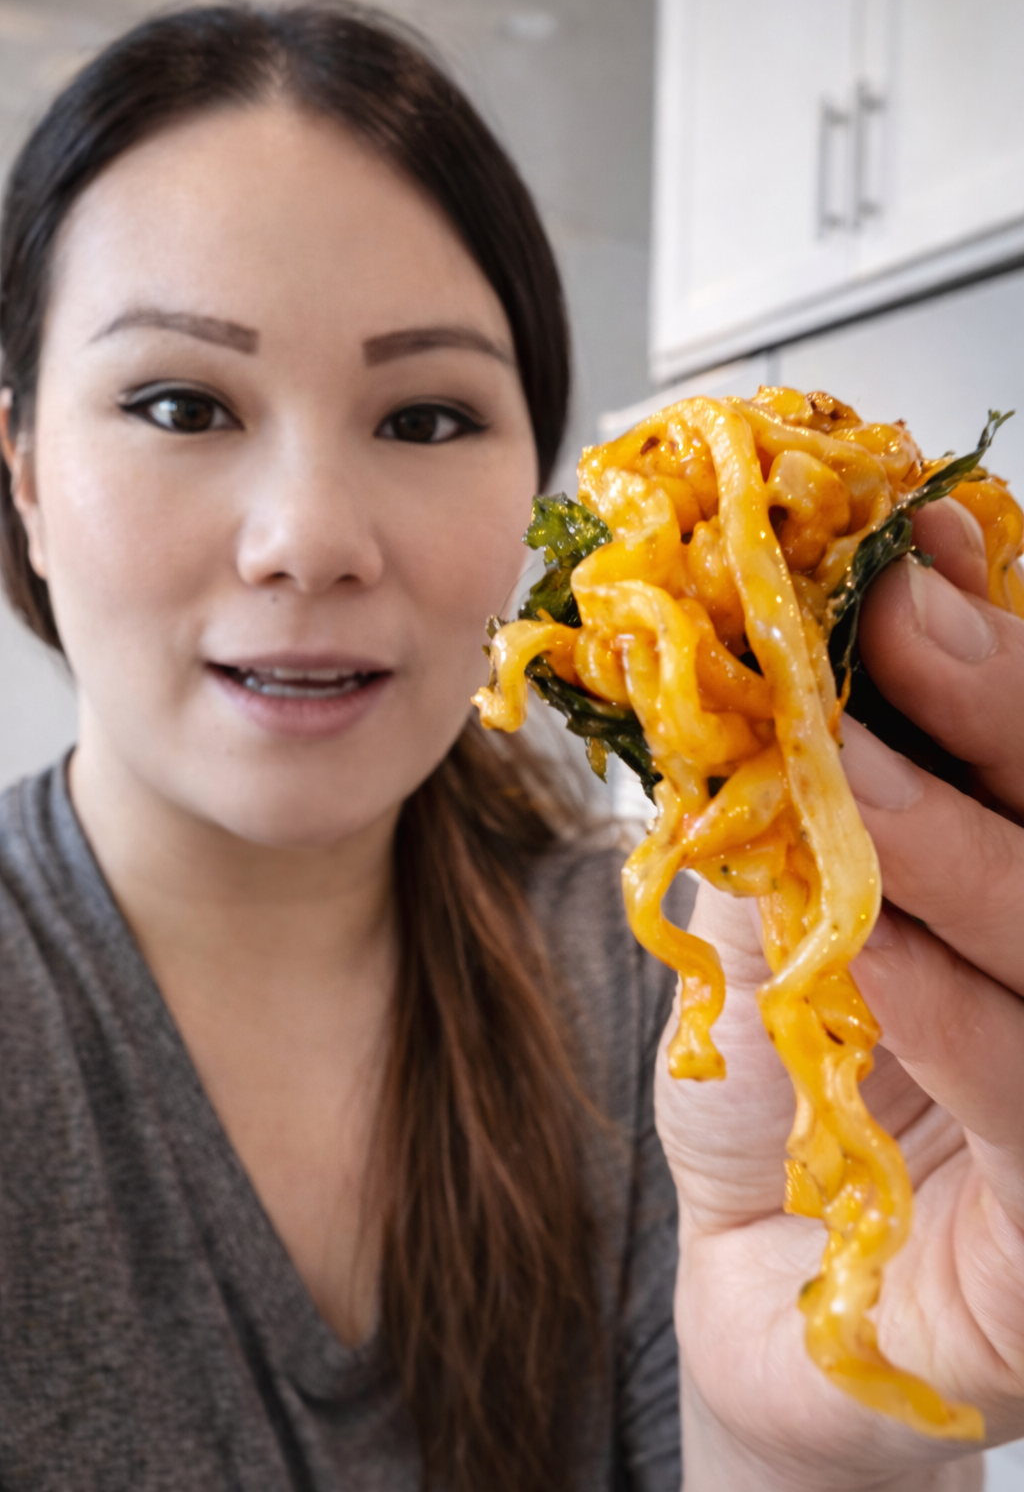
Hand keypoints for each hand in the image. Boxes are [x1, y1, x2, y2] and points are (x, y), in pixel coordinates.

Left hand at [655, 498, 1023, 1490]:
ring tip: (847, 762)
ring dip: (959, 844)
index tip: (919, 539)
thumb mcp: (768, 927)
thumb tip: (759, 654)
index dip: (1000, 635)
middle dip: (1001, 703)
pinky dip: (956, 1017)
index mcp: (1011, 887)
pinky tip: (881, 957)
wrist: (768, 1293)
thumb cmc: (781, 1098)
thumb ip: (786, 818)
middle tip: (901, 610)